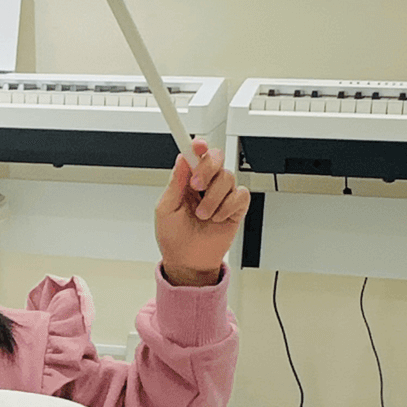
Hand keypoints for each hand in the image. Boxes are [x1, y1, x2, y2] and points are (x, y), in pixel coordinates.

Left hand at [154, 141, 250, 285]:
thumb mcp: (166, 209)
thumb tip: (181, 159)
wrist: (188, 261)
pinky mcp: (236, 208)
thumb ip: (176, 182)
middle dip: (207, 169)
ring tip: (203, 215)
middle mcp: (206, 184)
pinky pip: (240, 195)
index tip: (198, 145)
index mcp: (186, 181)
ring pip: (228, 177)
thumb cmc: (174, 237)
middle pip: (216, 158)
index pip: (195, 155)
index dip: (198, 146)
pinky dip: (228, 206)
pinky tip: (217, 217)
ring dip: (213, 198)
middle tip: (196, 186)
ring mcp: (222, 195)